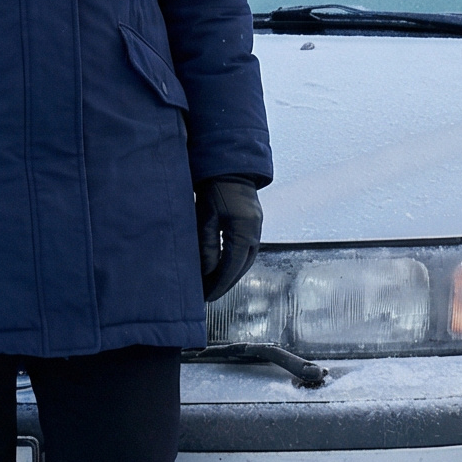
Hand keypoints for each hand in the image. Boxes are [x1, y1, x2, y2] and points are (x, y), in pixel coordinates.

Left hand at [196, 178, 262, 300]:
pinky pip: (247, 249)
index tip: (207, 296)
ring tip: (215, 284)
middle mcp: (254, 231)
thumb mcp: (205, 217)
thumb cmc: (213, 187)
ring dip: (232, 273)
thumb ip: (207, 246)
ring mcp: (256, 226)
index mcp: (244, 230)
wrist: (227, 165)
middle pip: (242, 266)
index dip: (219, 283)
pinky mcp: (253, 222)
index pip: (232, 267)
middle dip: (226, 283)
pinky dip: (235, 261)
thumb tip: (207, 272)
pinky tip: (223, 266)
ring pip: (246, 259)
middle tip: (209, 295)